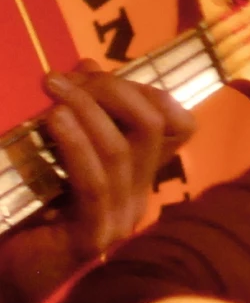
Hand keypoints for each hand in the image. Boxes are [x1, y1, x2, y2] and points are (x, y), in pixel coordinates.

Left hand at [0, 61, 194, 302]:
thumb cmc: (20, 215)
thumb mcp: (50, 153)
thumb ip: (74, 117)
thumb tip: (89, 65)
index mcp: (135, 179)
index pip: (176, 127)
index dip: (145, 91)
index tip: (94, 72)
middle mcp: (137, 198)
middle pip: (151, 129)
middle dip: (111, 91)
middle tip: (65, 77)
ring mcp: (118, 220)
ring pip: (122, 152)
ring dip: (86, 110)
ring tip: (52, 87)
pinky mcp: (91, 237)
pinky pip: (94, 183)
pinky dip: (76, 145)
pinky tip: (54, 119)